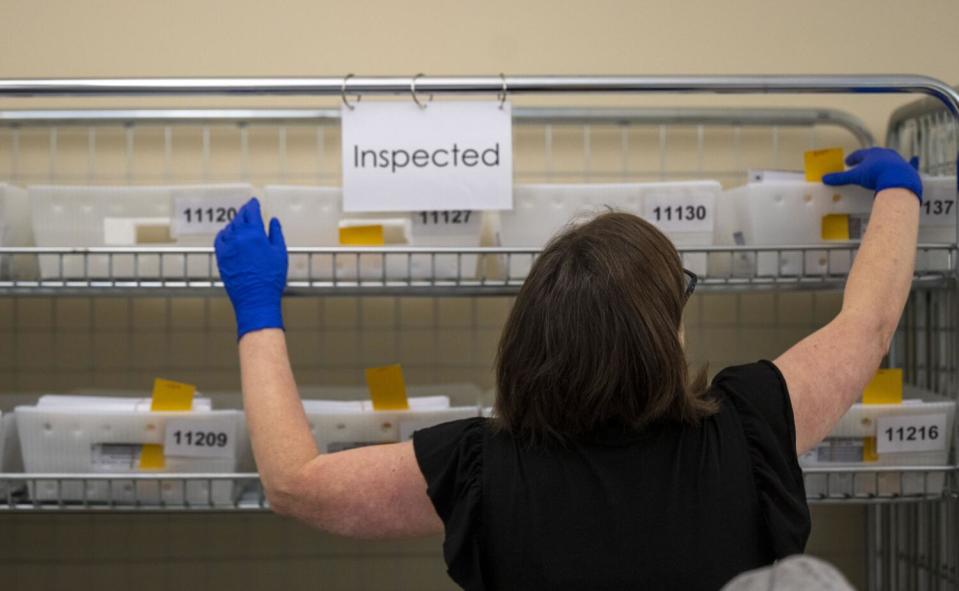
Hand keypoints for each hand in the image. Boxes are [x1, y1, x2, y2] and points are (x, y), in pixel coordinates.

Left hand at [215, 197, 287, 338]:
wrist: (255, 298)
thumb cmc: (271, 277)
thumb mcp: (280, 253)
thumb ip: (276, 234)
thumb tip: (273, 221)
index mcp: (254, 234)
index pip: (251, 213)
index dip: (253, 205)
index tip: (254, 201)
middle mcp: (238, 237)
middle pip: (239, 218)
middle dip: (244, 212)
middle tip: (248, 208)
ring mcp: (227, 247)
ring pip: (229, 228)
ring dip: (235, 222)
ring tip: (240, 221)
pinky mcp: (221, 257)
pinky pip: (220, 239)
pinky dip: (224, 233)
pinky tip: (228, 233)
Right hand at [822, 147, 921, 201]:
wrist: (899, 180)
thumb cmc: (876, 174)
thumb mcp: (855, 177)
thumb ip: (840, 178)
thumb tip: (825, 178)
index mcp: (871, 153)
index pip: (859, 154)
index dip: (853, 158)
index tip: (848, 161)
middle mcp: (885, 154)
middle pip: (874, 155)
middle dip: (867, 160)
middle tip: (862, 165)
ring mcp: (897, 160)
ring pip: (888, 159)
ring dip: (882, 163)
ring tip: (878, 169)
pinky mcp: (907, 168)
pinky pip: (906, 165)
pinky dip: (907, 164)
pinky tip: (914, 159)